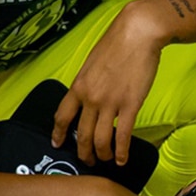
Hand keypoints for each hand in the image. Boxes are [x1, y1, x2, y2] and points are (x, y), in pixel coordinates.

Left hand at [52, 5, 163, 165]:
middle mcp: (90, 98)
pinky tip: (122, 159)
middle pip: (82, 133)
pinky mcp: (130, 105)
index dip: (59, 133)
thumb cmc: (118, 44)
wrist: (137, 35)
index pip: (62, 116)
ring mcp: (110, 103)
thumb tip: (91, 96)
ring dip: (102, 154)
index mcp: (78, 86)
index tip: (58, 143)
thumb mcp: (93, 63)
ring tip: (106, 160)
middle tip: (88, 160)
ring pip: (101, 139)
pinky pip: (123, 135)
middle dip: (84, 151)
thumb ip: (89, 83)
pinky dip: (122, 151)